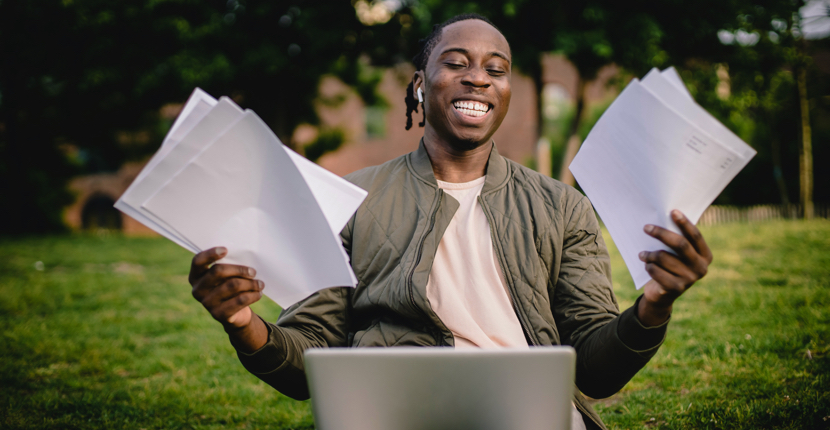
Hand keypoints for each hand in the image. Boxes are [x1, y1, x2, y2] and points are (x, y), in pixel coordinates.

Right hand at [189, 246, 263, 330]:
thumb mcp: (226, 276)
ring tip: (260, 284)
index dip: (210, 254)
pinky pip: (240, 300)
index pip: (198, 261)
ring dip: (251, 283)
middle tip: (253, 272)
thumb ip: (228, 266)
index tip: (226, 250)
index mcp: (195, 276)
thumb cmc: (230, 286)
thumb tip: (244, 256)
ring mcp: (206, 303)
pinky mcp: (218, 314)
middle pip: (218, 271)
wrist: (235, 314)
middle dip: (239, 270)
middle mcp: (197, 290)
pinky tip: (258, 293)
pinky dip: (252, 295)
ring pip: (232, 285)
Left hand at [637, 210, 712, 325]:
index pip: (695, 236)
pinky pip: (655, 270)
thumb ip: (678, 239)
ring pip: (663, 257)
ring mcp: (690, 279)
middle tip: (646, 227)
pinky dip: (648, 266)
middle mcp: (701, 268)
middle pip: (680, 245)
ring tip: (642, 254)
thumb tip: (665, 215)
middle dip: (661, 234)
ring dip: (649, 254)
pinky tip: (647, 266)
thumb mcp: (677, 254)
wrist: (662, 294)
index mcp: (705, 256)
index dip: (684, 223)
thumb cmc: (670, 266)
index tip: (672, 211)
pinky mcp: (676, 289)